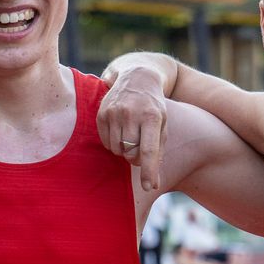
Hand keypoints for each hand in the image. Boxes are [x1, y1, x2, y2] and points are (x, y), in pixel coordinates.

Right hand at [97, 65, 167, 191]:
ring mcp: (114, 112)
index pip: (148, 150)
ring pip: (117, 150)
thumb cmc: (153, 106)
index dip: (148, 170)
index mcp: (151, 116)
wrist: (137, 77)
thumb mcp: (162, 125)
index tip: (148, 186)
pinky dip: (114, 143)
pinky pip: (106, 143)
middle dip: (136, 157)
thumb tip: (153, 184)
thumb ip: (158, 153)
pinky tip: (120, 131)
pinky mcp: (101, 114)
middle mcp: (131, 113)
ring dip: (124, 151)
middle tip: (141, 147)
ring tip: (131, 136)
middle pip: (130, 153)